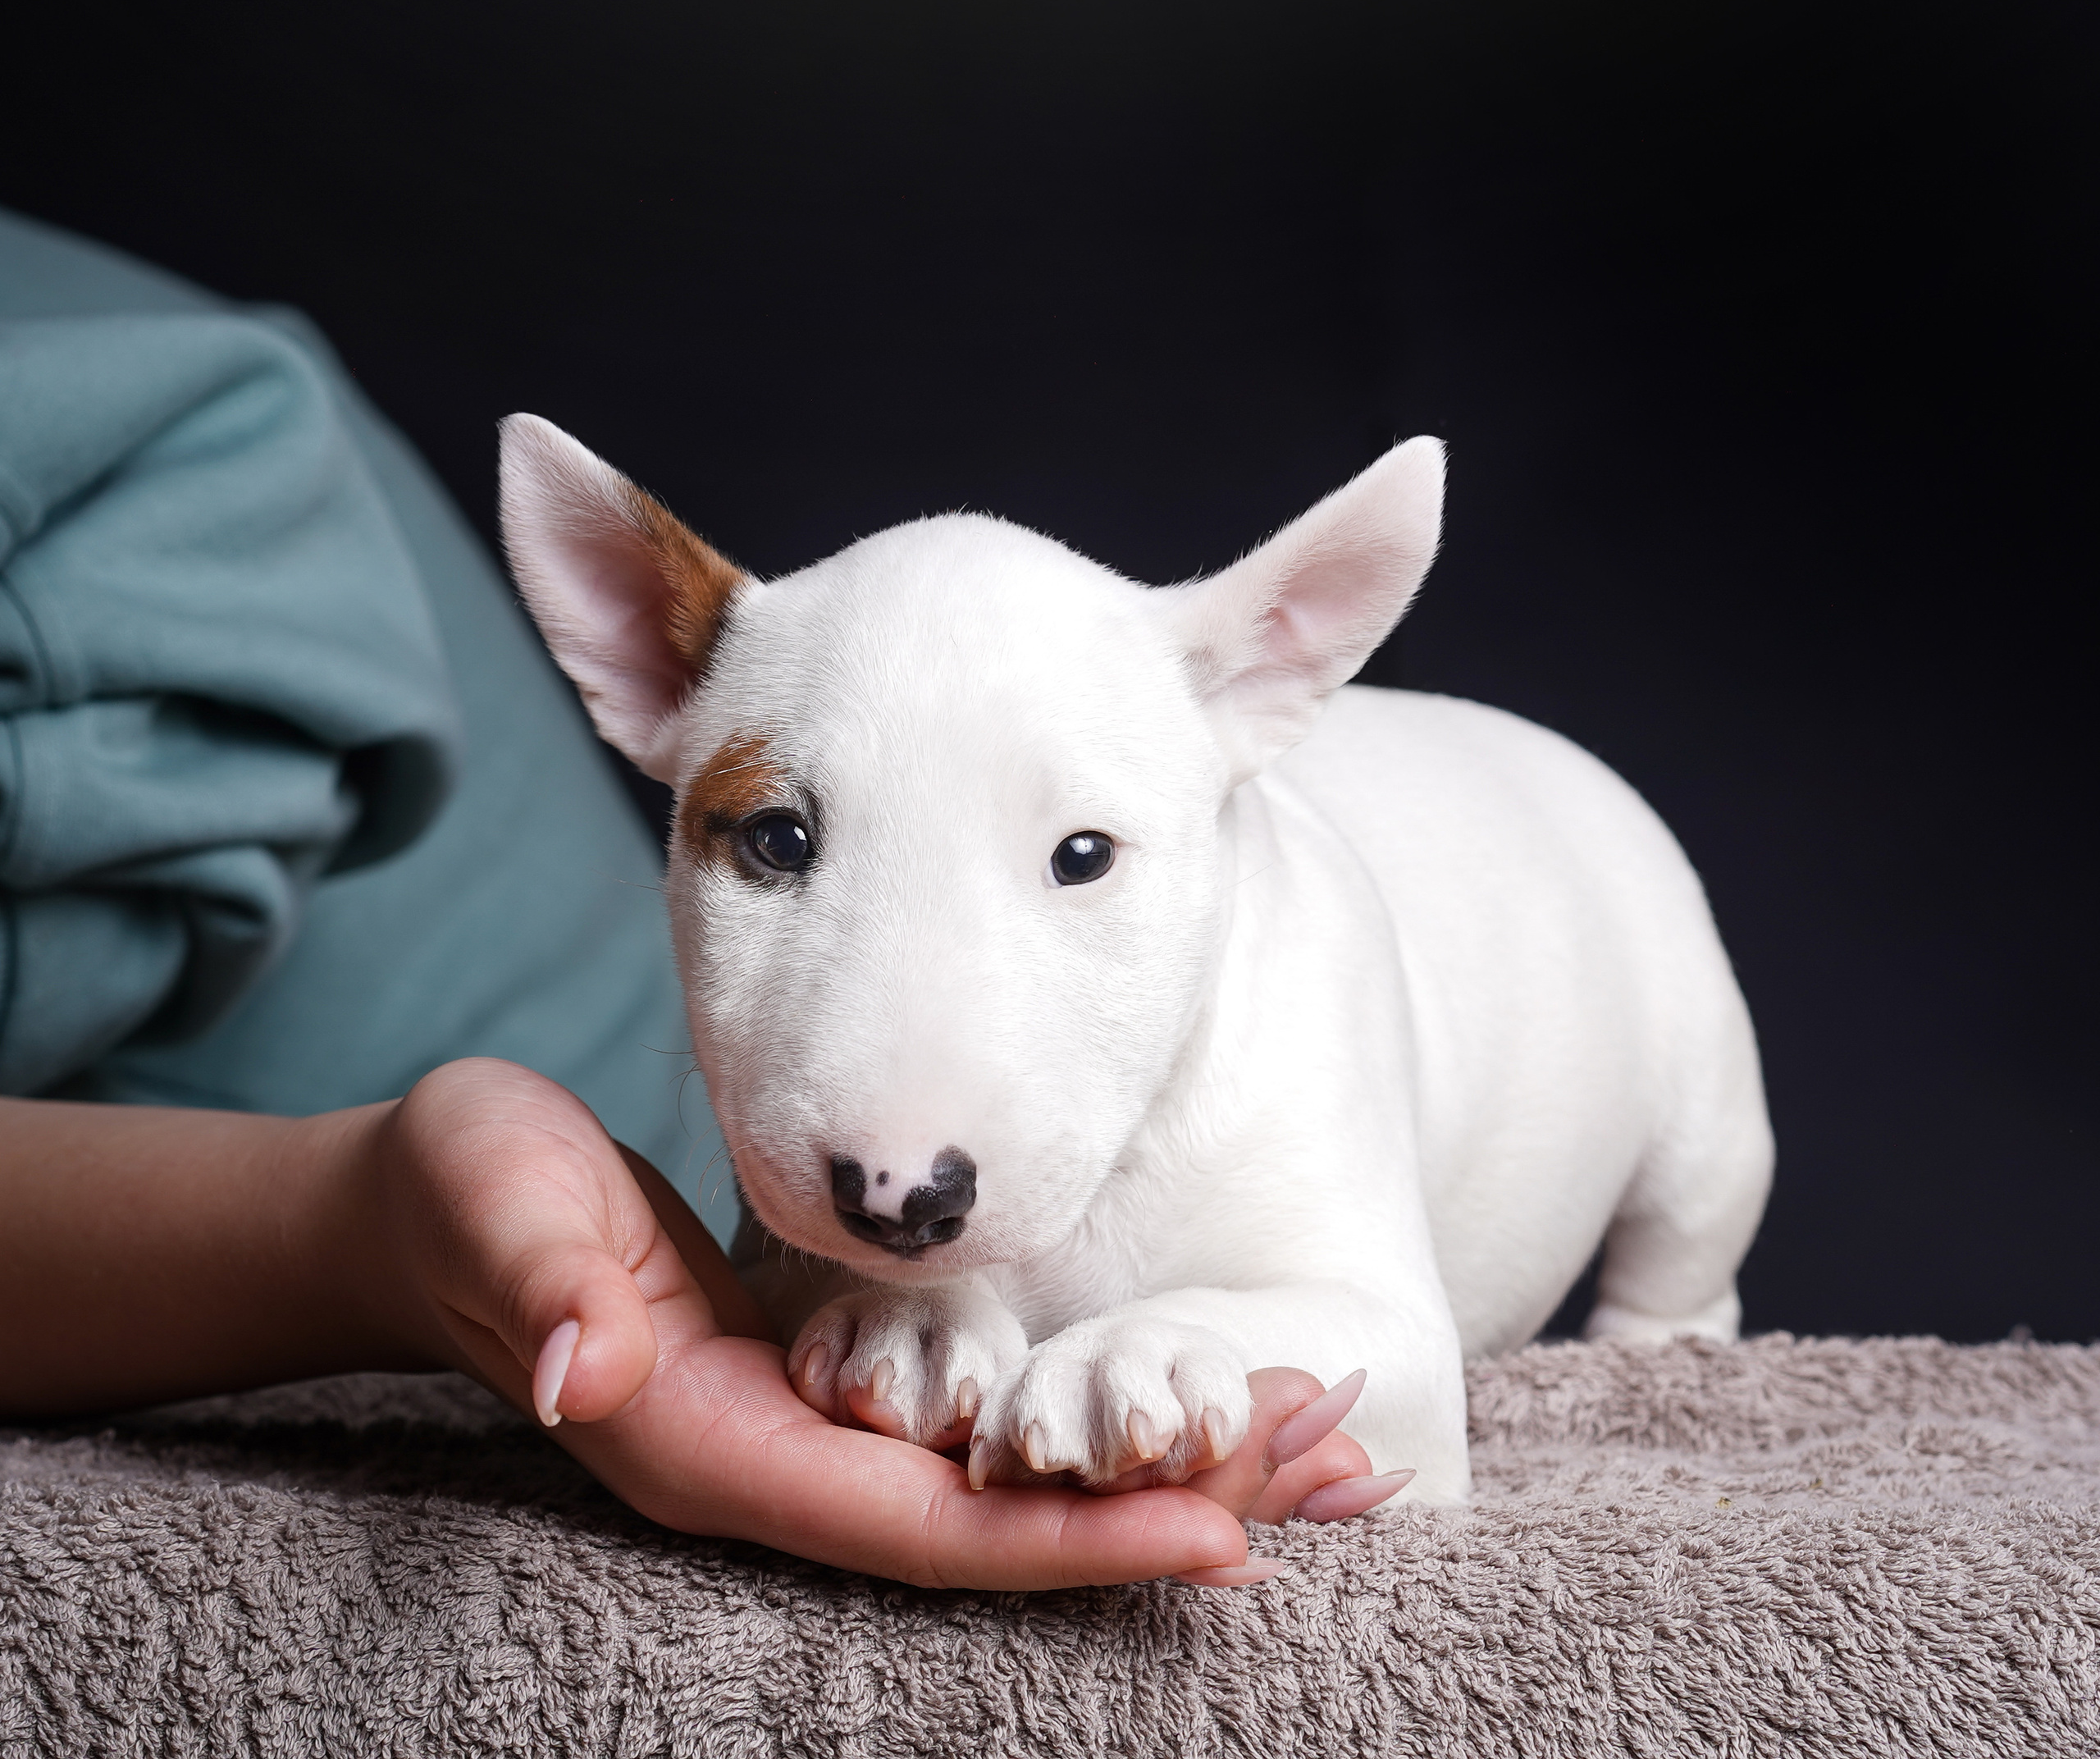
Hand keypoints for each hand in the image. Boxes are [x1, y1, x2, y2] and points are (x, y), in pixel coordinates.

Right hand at [356, 1059, 1389, 1588]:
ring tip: (1318, 1435)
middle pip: (1003, 1527)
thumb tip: (591, 1365)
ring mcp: (815, 1424)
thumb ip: (542, 1285)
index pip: (921, 1525)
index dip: (1070, 1539)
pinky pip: (991, 1417)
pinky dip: (1098, 1410)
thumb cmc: (467, 1195)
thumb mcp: (496, 1210)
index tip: (1224, 1527)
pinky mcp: (839, 1372)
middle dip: (1171, 1504)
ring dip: (1164, 1460)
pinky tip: (1189, 1385)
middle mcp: (783, 1462)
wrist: (440, 1203)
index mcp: (714, 1447)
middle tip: (1342, 1468)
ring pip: (1015, 1479)